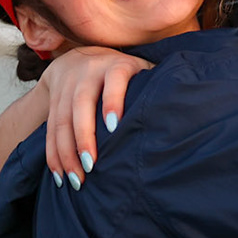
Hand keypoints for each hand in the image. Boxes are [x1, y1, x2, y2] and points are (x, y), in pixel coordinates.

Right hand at [42, 47, 153, 186]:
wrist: (79, 57)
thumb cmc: (124, 72)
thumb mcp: (140, 70)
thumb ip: (156, 85)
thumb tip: (187, 107)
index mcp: (115, 65)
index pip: (114, 80)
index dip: (113, 101)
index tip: (114, 126)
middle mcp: (87, 73)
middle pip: (80, 105)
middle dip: (83, 137)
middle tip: (91, 166)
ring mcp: (67, 86)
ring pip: (61, 121)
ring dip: (66, 152)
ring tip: (76, 179)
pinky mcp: (53, 101)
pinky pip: (49, 130)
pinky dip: (53, 154)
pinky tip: (60, 174)